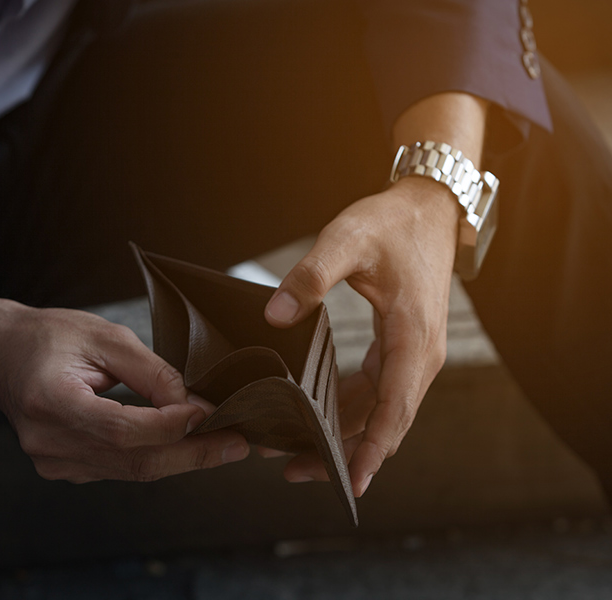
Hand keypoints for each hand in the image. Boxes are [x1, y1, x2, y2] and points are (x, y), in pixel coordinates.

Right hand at [0, 296, 249, 482]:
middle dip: (192, 454)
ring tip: (223, 444)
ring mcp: (53, 461)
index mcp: (50, 401)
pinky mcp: (63, 468)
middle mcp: (48, 441)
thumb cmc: (48, 338)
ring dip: (181, 458)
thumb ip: (150, 371)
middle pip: (132, 460)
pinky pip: (119, 468)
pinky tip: (184, 445)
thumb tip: (192, 404)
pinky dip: (155, 457)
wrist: (1, 357)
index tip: (208, 412)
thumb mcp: (103, 337)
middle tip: (237, 445)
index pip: (120, 428)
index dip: (168, 426)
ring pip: (131, 469)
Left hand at [264, 176, 459, 495]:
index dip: (370, 450)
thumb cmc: (393, 223)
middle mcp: (421, 356)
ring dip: (344, 436)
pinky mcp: (404, 349)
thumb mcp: (347, 240)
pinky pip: (378, 393)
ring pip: (381, 413)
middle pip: (385, 423)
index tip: (350, 484)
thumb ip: (309, 276)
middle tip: (292, 469)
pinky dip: (350, 411)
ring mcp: (415, 355)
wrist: (430, 208)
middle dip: (344, 452)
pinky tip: (318, 417)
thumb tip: (275, 316)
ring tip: (295, 451)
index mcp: (413, 337)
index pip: (393, 409)